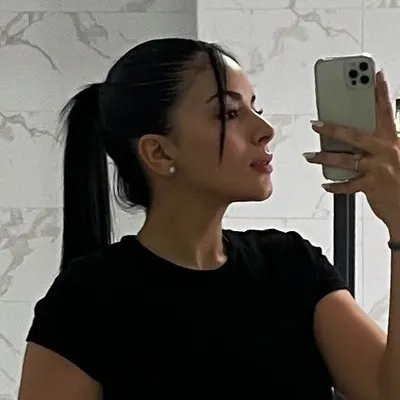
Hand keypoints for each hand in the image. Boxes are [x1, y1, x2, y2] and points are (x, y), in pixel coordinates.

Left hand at [304, 71, 399, 233]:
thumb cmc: (398, 178)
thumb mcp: (392, 155)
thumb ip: (377, 143)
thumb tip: (350, 136)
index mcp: (393, 140)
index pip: (386, 110)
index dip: (381, 92)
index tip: (374, 74)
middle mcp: (387, 151)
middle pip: (355, 135)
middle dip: (333, 128)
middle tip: (316, 123)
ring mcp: (379, 168)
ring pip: (345, 160)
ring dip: (324, 158)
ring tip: (309, 156)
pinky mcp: (372, 186)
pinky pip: (347, 185)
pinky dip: (335, 186)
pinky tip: (325, 184)